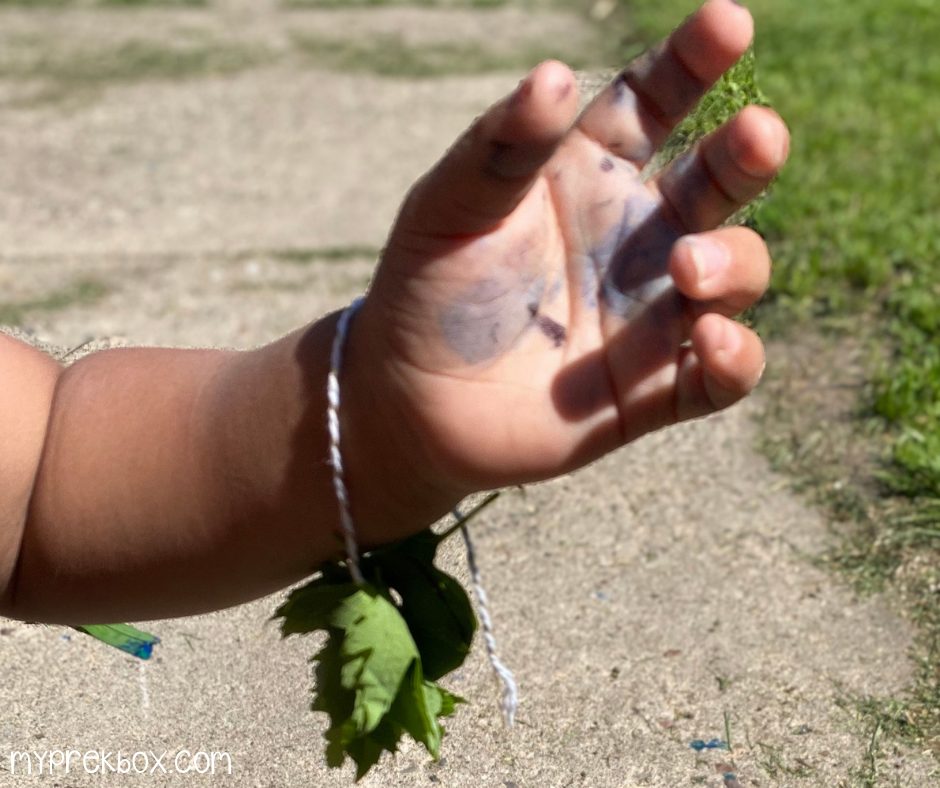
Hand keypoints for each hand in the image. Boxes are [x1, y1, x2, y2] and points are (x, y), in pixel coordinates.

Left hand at [344, 0, 788, 537]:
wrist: (408, 399)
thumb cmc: (426, 288)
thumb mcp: (449, 207)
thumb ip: (501, 148)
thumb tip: (555, 77)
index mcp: (587, 175)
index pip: (654, 105)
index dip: (691, 63)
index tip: (727, 23)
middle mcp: (632, 236)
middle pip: (716, 182)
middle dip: (747, 153)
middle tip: (756, 135)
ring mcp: (649, 312)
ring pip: (733, 274)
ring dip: (730, 263)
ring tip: (686, 266)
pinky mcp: (654, 389)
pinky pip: (720, 374)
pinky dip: (734, 357)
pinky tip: (710, 338)